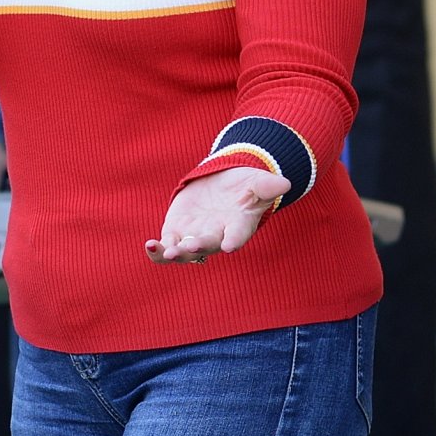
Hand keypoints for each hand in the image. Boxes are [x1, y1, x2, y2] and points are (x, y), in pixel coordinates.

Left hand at [146, 167, 289, 264]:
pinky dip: (158, 250)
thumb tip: (285, 184)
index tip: (229, 245)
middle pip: (208, 243)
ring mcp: (194, 235)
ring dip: (175, 253)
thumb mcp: (257, 181)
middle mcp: (216, 235)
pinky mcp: (176, 230)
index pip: (237, 234)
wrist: (222, 184)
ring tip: (166, 252)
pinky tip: (150, 245)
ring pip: (184, 251)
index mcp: (238, 224)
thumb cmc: (245, 186)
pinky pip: (166, 245)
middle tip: (191, 247)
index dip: (234, 239)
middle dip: (199, 245)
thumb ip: (267, 185)